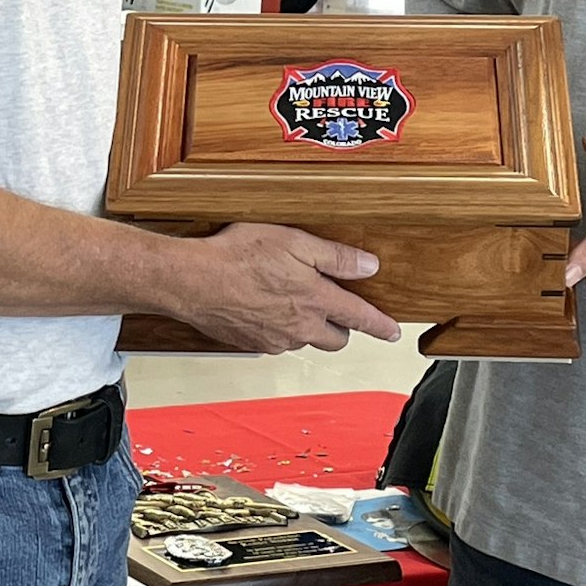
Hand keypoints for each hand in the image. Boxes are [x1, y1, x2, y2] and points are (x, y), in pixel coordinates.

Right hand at [169, 224, 401, 352]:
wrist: (193, 281)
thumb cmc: (237, 256)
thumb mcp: (294, 242)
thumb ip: (335, 257)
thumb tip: (368, 266)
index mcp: (315, 301)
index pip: (360, 318)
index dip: (381, 325)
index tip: (392, 332)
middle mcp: (299, 327)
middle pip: (337, 340)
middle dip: (343, 328)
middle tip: (336, 310)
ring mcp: (275, 339)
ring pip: (305, 340)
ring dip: (308, 326)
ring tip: (292, 300)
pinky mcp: (253, 343)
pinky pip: (277, 341)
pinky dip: (280, 328)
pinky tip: (265, 306)